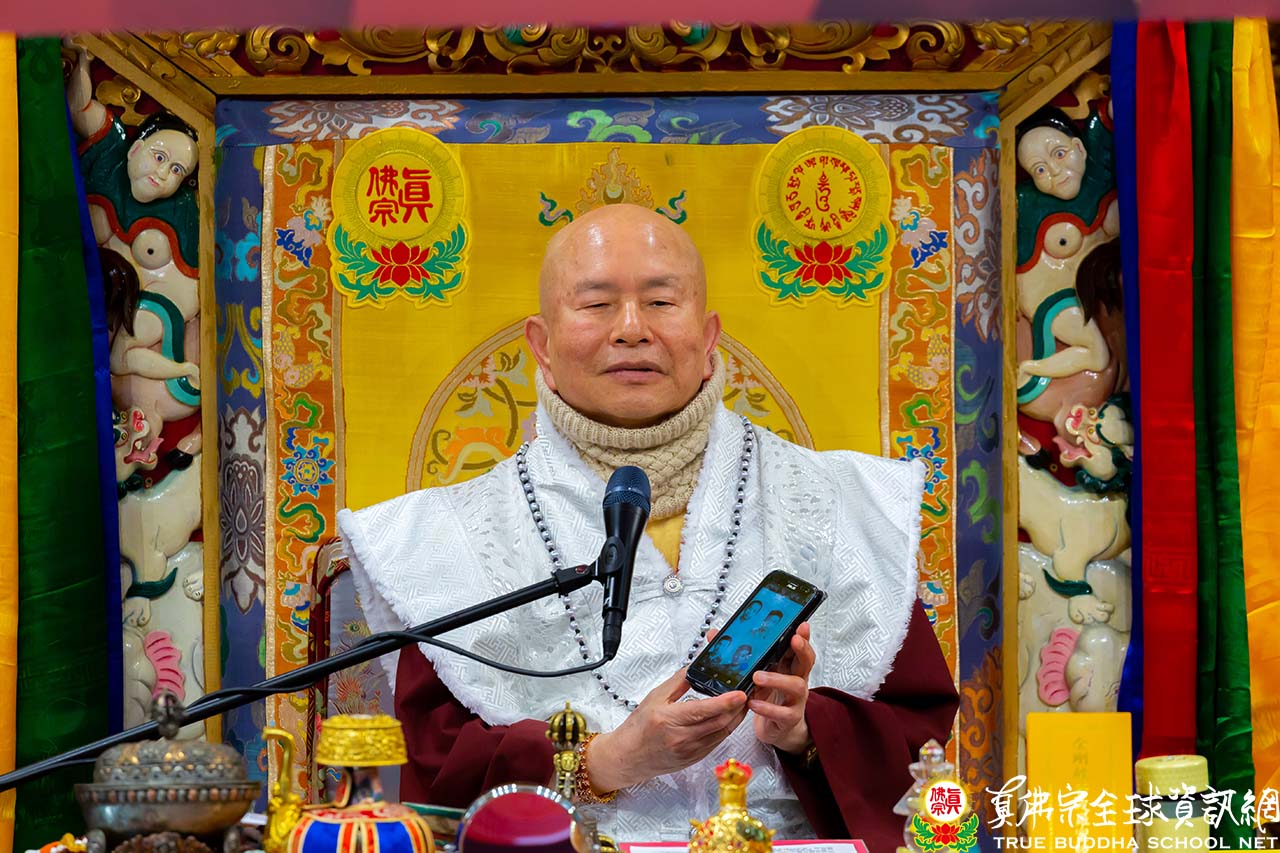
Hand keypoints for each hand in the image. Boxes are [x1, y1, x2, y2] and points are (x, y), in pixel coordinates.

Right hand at [587, 668, 747, 792]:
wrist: (629, 757)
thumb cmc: (639, 727)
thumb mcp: (654, 697)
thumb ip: (678, 682)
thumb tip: (698, 667)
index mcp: (669, 720)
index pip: (703, 711)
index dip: (725, 702)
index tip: (740, 694)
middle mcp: (681, 739)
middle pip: (719, 723)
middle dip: (738, 707)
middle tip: (749, 691)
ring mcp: (690, 751)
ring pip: (722, 733)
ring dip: (735, 717)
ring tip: (743, 702)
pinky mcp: (695, 759)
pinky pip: (717, 741)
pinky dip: (726, 728)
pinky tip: (729, 717)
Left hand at [749, 622, 815, 754]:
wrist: (777, 728)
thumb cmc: (768, 697)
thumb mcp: (756, 673)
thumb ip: (737, 653)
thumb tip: (715, 635)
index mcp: (788, 666)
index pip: (798, 647)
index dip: (802, 635)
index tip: (800, 624)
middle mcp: (796, 680)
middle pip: (806, 662)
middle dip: (801, 649)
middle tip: (792, 640)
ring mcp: (796, 700)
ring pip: (796, 686)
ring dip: (777, 680)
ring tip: (758, 677)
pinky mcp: (789, 718)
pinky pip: (782, 713)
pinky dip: (767, 708)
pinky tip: (753, 703)